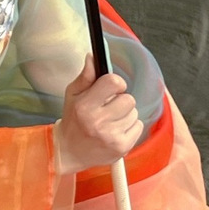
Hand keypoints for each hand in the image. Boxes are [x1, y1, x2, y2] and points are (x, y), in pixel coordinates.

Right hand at [54, 55, 143, 175]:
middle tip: (108, 109)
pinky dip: (130, 128)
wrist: (69, 152)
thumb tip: (93, 57)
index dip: (115, 83)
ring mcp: (111, 137)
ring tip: (110, 122)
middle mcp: (98, 122)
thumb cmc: (73, 121)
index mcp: (85, 106)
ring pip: (135, 113)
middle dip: (120, 101)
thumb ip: (86, 76)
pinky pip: (139, 126)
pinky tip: (116, 132)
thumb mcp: (73, 96)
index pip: (114, 82)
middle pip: (129, 99)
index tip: (110, 90)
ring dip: (125, 115)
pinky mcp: (122, 147)